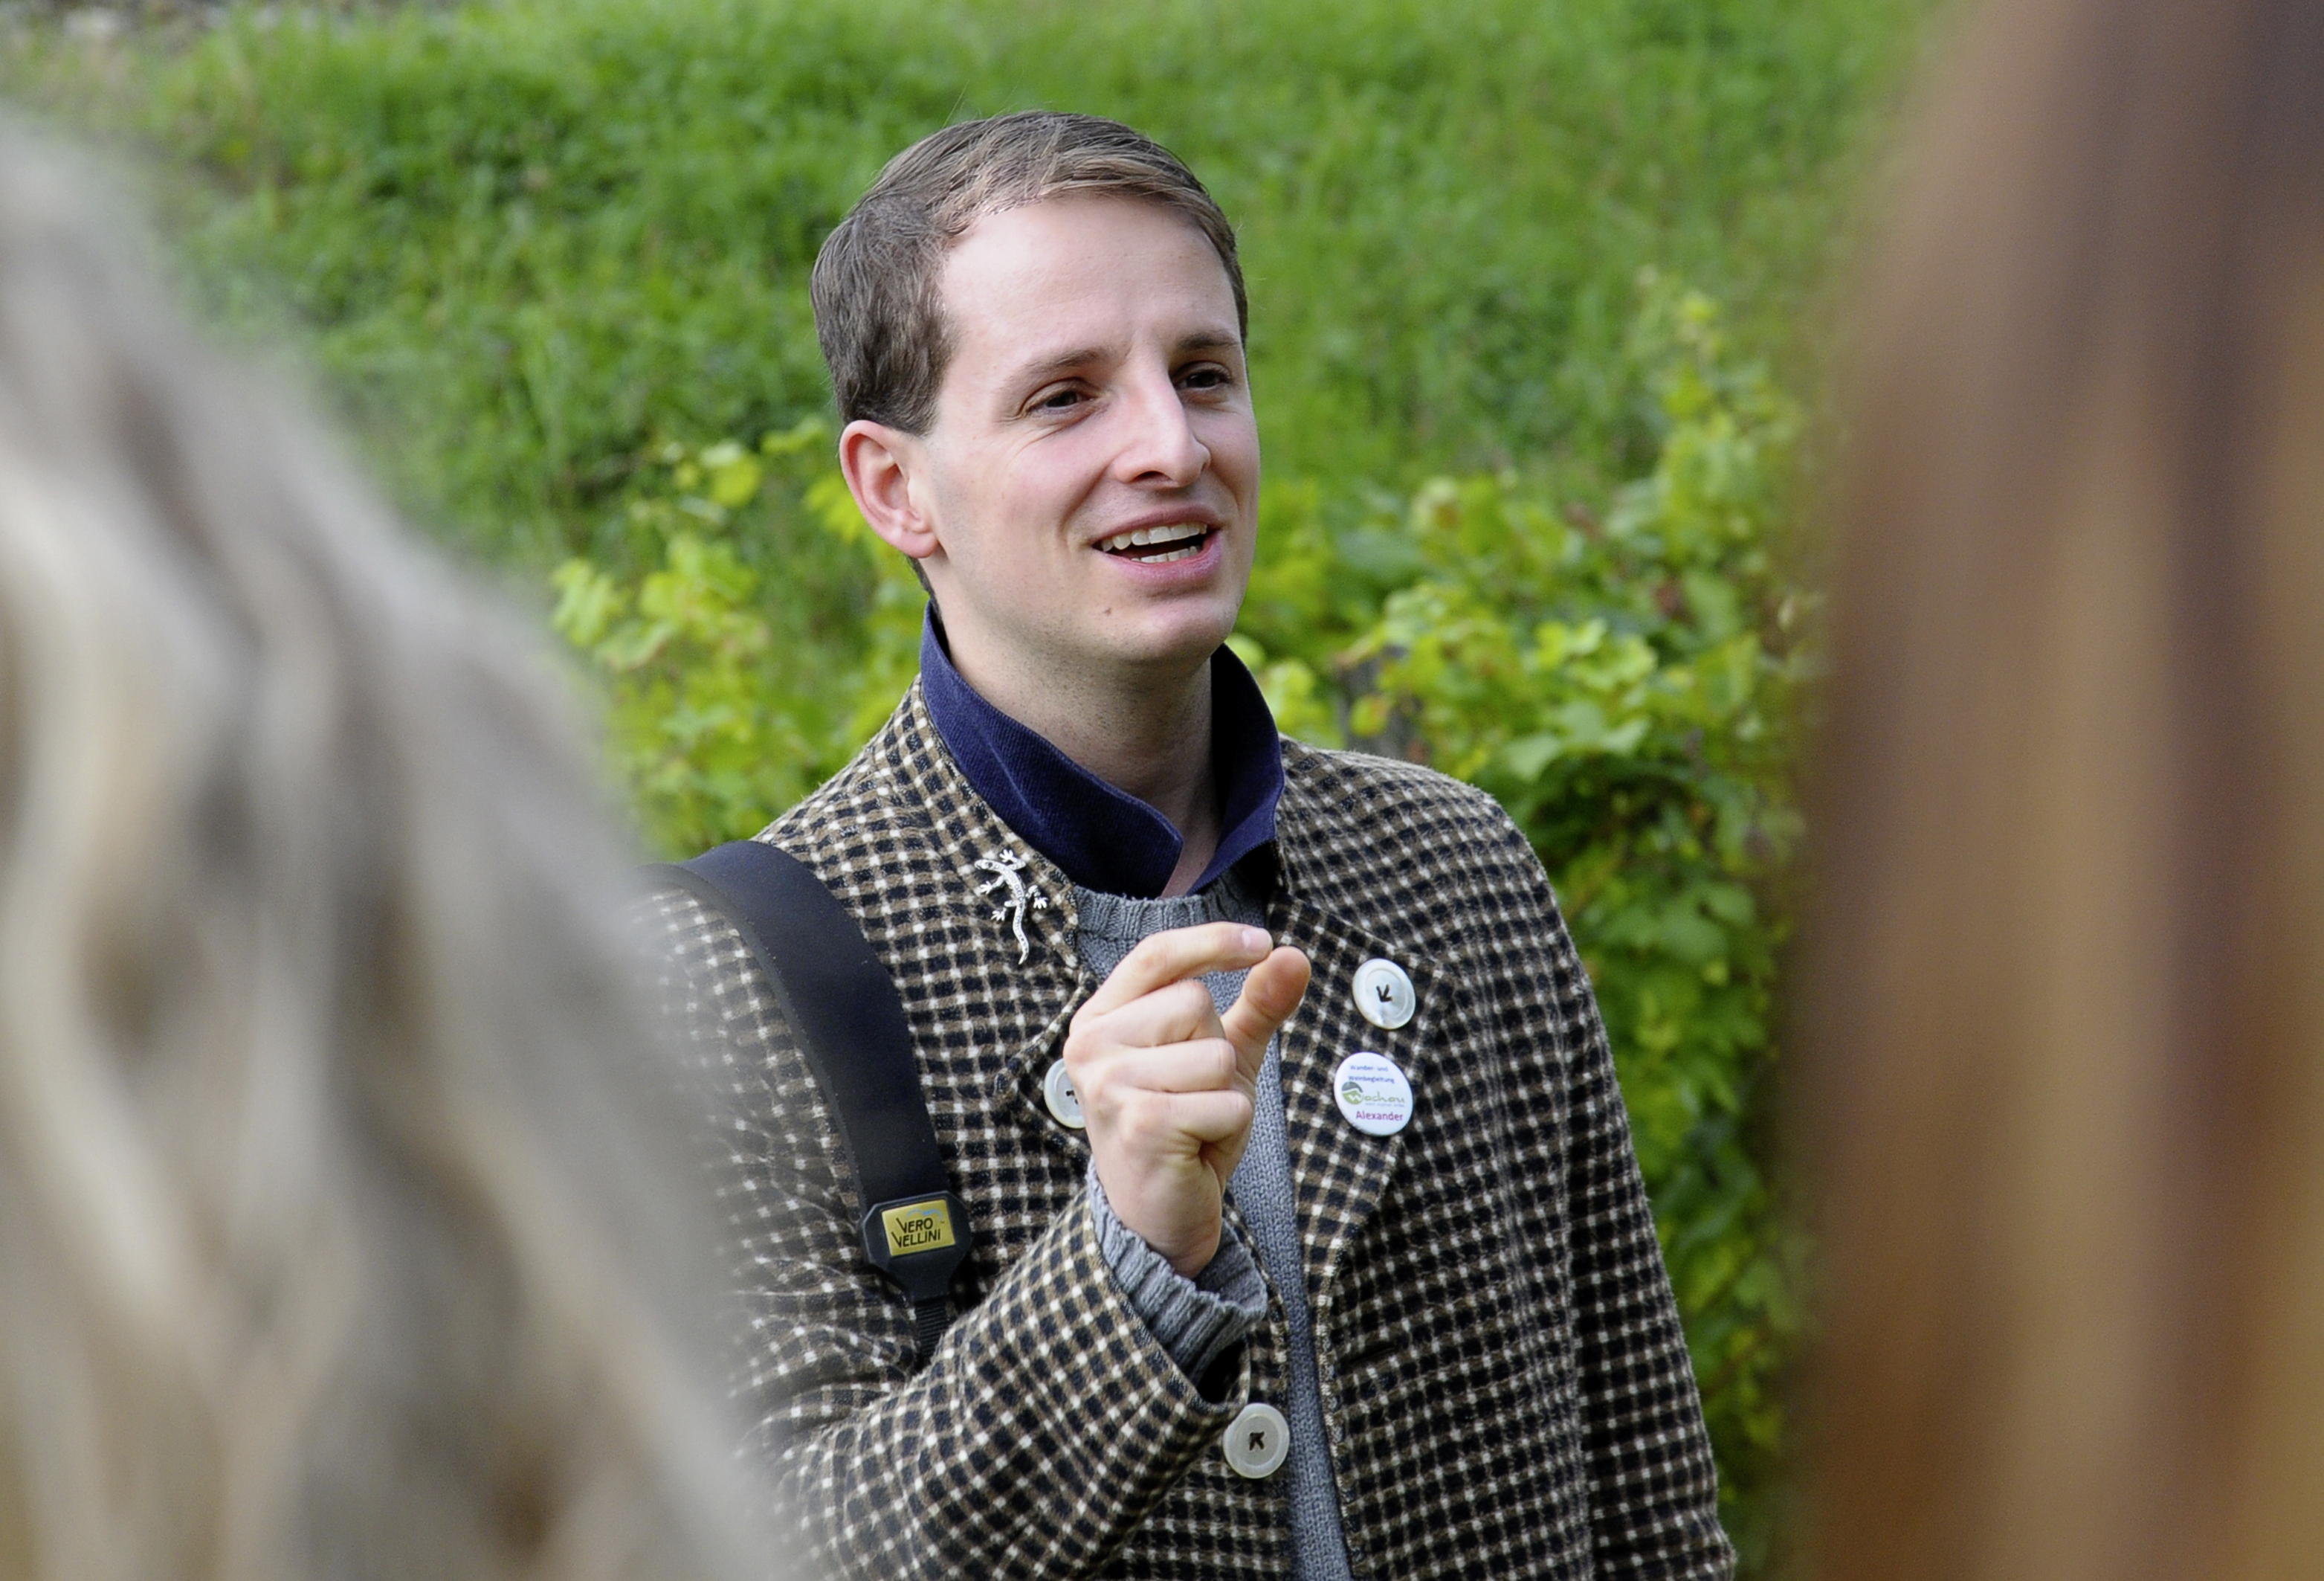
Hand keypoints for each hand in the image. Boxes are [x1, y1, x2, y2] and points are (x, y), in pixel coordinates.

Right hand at [1063, 922, 1311, 1277]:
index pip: (1158, 956)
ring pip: (1216, 1054)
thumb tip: (1293, 955)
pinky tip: (1196, 1146)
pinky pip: (1226, 1101)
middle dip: (1217, 1049)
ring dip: (1225, 1093)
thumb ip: (1256, 1006)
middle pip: (1194, 1003)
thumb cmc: (1183, 1126)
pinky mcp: (1141, 1123)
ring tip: (1194, 1121)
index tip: (1261, 942)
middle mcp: (1091, 1044)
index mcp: (1100, 1017)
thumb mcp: (1223, 1056)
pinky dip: (1229, 1125)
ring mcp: (1110, 1083)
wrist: (1156, 1215)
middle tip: (1191, 1093)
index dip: (1212, 942)